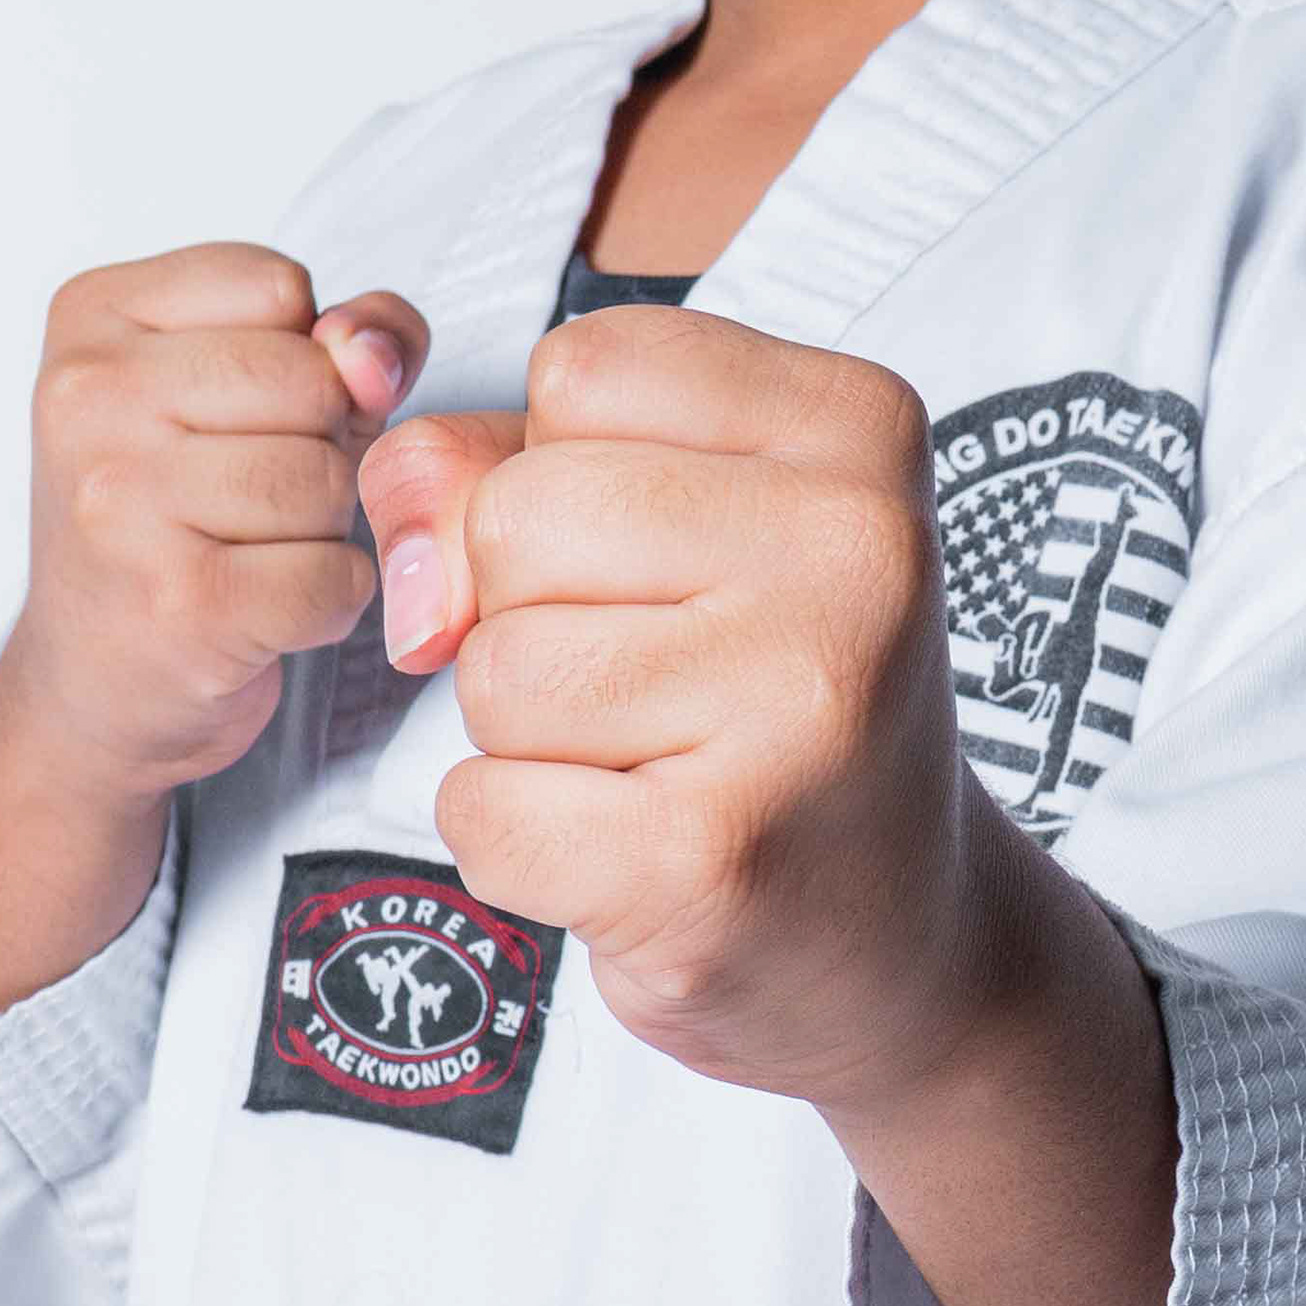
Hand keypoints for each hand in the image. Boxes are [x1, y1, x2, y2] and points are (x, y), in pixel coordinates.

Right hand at [1, 243, 427, 809]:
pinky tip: (264, 606)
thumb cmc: (170, 519)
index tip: (234, 415)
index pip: (278, 286)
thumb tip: (376, 356)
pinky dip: (329, 600)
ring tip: (248, 550)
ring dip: (323, 526)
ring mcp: (125, 503)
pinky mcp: (182, 604)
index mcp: (91, 317)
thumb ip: (341, 334)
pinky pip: (337, 574)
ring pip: (329, 477)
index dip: (299, 357)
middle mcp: (88, 399)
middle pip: (313, 380)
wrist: (88, 682)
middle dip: (318, 443)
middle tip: (245, 497)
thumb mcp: (240, 388)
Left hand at [355, 304, 996, 1105]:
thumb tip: (413, 577)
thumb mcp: (669, 528)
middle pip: (515, 518)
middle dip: (531, 614)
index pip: (580, 371)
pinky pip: (484, 807)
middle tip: (662, 688)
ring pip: (491, 667)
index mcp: (857, 431)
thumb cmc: (765, 707)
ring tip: (657, 768)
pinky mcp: (708, 857)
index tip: (675, 563)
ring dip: (529, 737)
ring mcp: (792, 707)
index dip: (567, 474)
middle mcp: (854, 553)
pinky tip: (627, 854)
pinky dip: (518, 845)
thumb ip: (499, 467)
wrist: (892, 935)